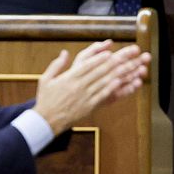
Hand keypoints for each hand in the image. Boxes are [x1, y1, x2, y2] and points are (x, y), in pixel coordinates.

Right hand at [33, 40, 149, 133]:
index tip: (110, 51)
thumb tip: (64, 52)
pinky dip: (111, 88)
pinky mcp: (88, 107)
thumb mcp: (46, 79)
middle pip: (99, 71)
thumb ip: (56, 65)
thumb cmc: (46, 99)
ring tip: (128, 66)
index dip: (99, 58)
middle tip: (125, 56)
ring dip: (117, 73)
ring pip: (103, 82)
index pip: (87, 65)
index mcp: (69, 78)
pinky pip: (102, 96)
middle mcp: (78, 86)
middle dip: (114, 62)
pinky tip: (120, 82)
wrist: (45, 121)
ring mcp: (84, 97)